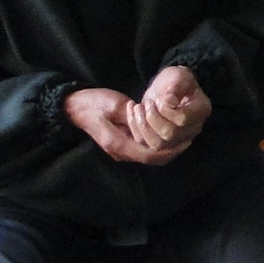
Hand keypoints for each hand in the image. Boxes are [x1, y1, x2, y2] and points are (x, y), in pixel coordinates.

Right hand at [65, 86, 184, 164]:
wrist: (74, 106)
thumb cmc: (94, 103)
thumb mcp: (116, 105)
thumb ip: (135, 118)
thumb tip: (153, 126)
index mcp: (117, 143)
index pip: (149, 155)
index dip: (169, 151)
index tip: (185, 142)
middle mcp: (119, 152)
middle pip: (151, 159)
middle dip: (171, 152)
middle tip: (189, 139)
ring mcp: (119, 150)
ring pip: (147, 155)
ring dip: (165, 149)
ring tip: (182, 136)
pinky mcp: (120, 144)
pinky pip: (142, 149)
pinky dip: (156, 144)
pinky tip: (167, 134)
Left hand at [127, 65, 209, 156]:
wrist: (166, 88)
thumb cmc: (175, 81)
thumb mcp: (179, 75)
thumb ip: (177, 86)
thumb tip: (169, 102)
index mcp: (200, 111)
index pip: (183, 119)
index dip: (167, 110)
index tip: (160, 99)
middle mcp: (191, 130)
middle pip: (169, 135)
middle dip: (152, 118)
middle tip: (148, 102)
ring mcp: (176, 140)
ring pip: (156, 144)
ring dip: (142, 125)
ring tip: (138, 107)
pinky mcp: (160, 143)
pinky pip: (144, 143)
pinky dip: (134, 127)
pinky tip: (133, 111)